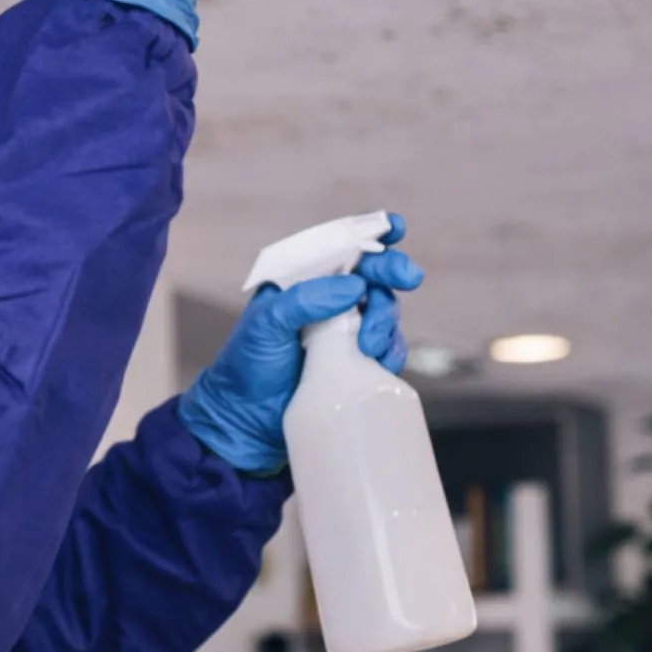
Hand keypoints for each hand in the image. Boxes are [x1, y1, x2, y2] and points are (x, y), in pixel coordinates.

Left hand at [180, 215, 422, 475]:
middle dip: (393, 271)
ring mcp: (345, 333)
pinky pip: (389, 349)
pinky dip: (391, 351)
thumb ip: (305, 300)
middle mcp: (328, 302)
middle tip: (407, 277)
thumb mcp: (266, 325)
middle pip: (374, 275)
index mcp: (303, 282)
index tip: (394, 228)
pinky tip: (376, 360)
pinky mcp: (358, 365)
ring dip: (386, 321)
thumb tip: (355, 285)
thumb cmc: (247, 367)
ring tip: (366, 344)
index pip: (341, 248)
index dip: (371, 233)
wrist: (244, 424)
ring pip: (385, 312)